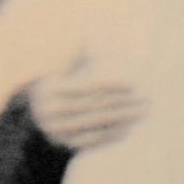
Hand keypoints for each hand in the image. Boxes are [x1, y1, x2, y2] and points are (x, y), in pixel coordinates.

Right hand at [28, 60, 143, 151]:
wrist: (37, 117)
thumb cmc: (61, 86)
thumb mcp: (65, 70)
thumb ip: (82, 57)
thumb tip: (97, 38)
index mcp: (50, 89)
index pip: (89, 86)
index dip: (113, 84)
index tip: (134, 82)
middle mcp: (50, 111)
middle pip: (96, 105)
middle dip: (123, 101)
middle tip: (146, 97)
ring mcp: (57, 130)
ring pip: (98, 123)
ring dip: (124, 118)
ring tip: (144, 111)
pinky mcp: (66, 145)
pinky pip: (96, 139)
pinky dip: (115, 133)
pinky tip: (132, 126)